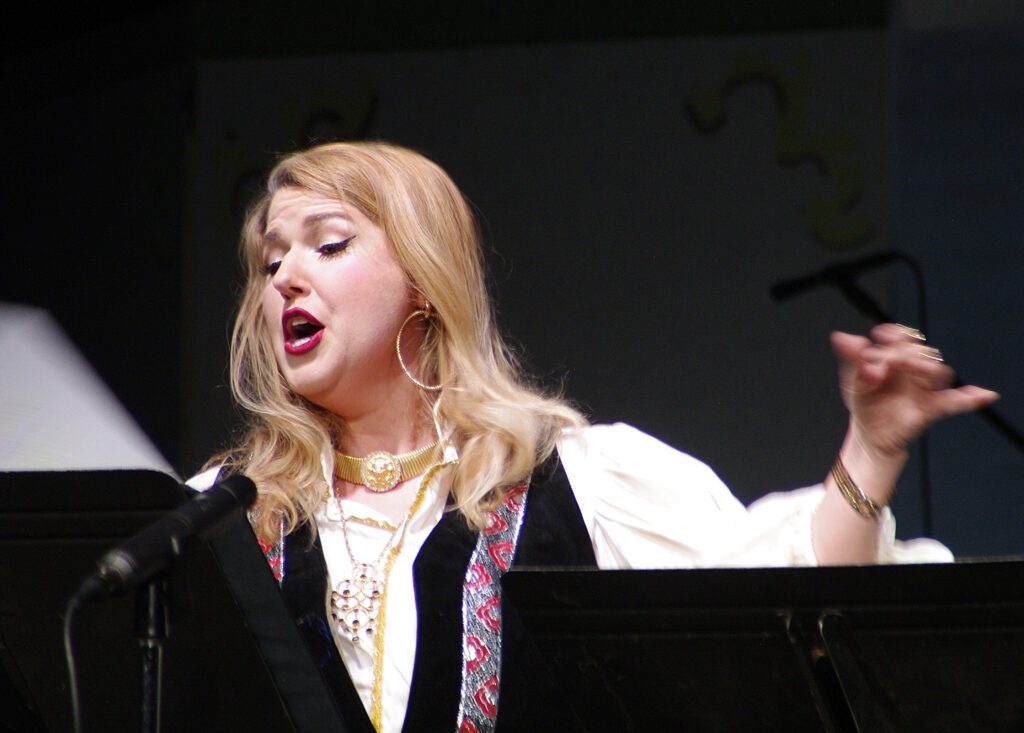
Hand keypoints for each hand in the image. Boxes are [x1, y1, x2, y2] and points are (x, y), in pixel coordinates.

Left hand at [831, 323, 998, 461]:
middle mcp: (912, 368)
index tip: (882, 337)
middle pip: (920, 351)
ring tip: (921, 371)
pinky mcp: (933, 407)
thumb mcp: (851, 381)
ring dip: (929, 368)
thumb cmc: (865, 404)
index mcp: (893, 358)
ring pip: (937, 371)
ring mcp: (925, 387)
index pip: (899, 337)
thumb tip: (841, 336)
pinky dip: (971, 398)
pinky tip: (985, 395)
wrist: (869, 435)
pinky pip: (957, 401)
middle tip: (892, 361)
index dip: (894, 334)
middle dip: (907, 353)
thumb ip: (850, 358)